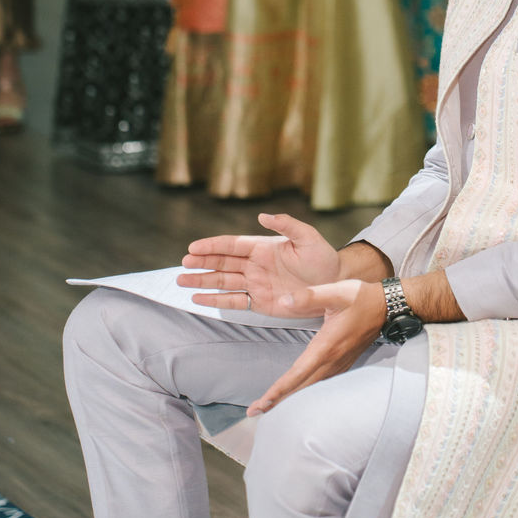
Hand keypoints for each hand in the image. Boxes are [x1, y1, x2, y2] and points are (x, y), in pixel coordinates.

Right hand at [178, 211, 343, 315]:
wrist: (335, 284)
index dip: (212, 246)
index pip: (232, 245)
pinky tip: (198, 298)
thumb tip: (263, 215)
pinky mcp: (259, 302)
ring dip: (202, 281)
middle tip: (183, 265)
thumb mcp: (308, 238)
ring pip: (223, 282)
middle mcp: (255, 265)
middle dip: (202, 263)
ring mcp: (255, 284)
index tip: (193, 248)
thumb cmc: (323, 258)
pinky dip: (216, 300)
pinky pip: (234, 301)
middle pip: (222, 263)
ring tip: (182, 281)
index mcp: (263, 247)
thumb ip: (287, 225)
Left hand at [246, 278, 386, 413]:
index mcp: (326, 346)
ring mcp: (339, 364)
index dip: (279, 390)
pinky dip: (305, 391)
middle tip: (254, 412)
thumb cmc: (361, 297)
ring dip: (290, 398)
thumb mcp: (336, 291)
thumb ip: (309, 296)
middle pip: (301, 388)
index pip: (297, 374)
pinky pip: (321, 383)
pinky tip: (297, 394)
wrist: (387, 306)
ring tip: (269, 407)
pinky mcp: (343, 363)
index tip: (262, 403)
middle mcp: (332, 360)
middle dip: (277, 401)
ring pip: (311, 388)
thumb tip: (284, 301)